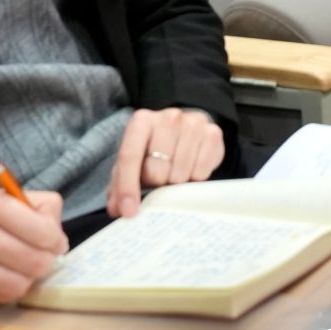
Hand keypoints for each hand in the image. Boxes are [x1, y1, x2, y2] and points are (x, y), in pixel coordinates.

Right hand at [0, 184, 66, 302]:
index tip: (54, 240)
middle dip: (48, 260)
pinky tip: (7, 275)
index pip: (43, 231)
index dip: (56, 239)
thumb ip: (29, 207)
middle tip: (44, 255)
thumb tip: (56, 234)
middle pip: (35, 261)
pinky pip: (1, 296)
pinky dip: (12, 288)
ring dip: (31, 278)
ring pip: (20, 284)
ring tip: (26, 266)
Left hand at [109, 108, 225, 218]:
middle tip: (159, 178)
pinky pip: (201, 174)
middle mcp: (168, 117)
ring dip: (175, 182)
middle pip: (156, 170)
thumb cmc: (157, 146)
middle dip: (156, 182)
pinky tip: (191, 167)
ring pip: (179, 175)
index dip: (127, 187)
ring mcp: (193, 124)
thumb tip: (117, 209)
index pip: (129, 157)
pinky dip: (194, 178)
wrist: (189, 127)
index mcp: (142, 121)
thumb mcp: (135, 160)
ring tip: (175, 171)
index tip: (129, 211)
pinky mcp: (213, 134)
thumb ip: (120, 183)